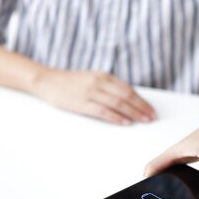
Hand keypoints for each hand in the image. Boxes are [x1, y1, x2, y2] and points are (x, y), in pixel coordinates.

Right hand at [32, 69, 156, 124]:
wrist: (47, 81)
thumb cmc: (69, 82)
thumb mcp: (91, 79)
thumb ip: (107, 86)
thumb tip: (126, 99)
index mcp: (103, 76)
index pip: (128, 89)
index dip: (141, 100)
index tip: (150, 109)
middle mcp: (99, 82)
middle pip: (126, 96)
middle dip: (141, 107)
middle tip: (151, 117)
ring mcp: (90, 92)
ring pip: (118, 104)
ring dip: (133, 113)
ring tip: (143, 120)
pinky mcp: (82, 103)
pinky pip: (103, 111)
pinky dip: (116, 117)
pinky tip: (125, 122)